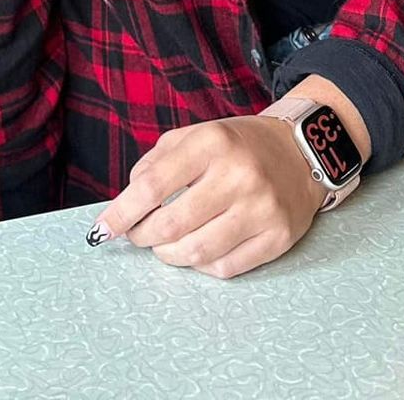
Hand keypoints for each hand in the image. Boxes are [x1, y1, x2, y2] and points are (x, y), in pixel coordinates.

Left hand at [88, 115, 326, 277]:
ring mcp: (262, 209)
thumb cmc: (237, 146)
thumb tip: (126, 203)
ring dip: (168, 254)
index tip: (101, 230)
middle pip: (171, 225)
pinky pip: (226, 268)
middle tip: (137, 234)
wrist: (301, 152)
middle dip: (143, 236)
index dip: (121, 213)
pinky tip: (196, 250)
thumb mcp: (194, 135)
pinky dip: (201, 266)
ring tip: (163, 245)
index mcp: (212, 143)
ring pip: (197, 252)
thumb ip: (155, 163)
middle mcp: (239, 176)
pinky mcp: (279, 237)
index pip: (152, 186)